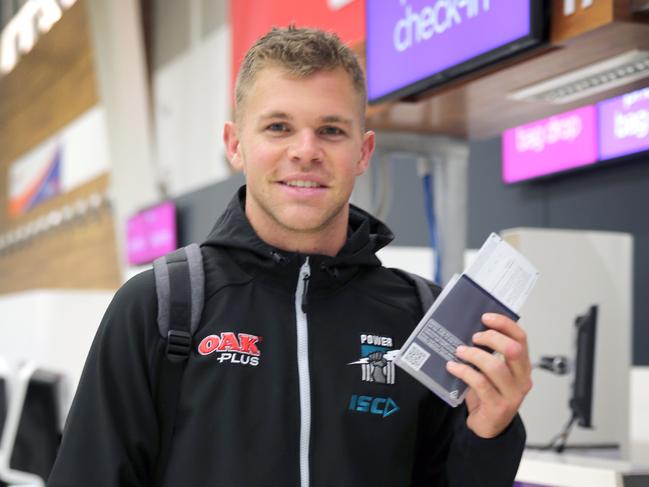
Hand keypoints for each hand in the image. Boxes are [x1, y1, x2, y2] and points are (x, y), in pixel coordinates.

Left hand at [445, 313, 532, 438]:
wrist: (488, 426)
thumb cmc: (488, 393)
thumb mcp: (492, 371)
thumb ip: (489, 353)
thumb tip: (469, 328)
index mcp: (522, 366)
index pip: (521, 338)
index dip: (504, 324)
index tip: (485, 317)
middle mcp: (522, 379)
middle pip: (513, 349)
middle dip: (491, 338)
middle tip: (473, 337)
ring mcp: (512, 395)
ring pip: (495, 367)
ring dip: (474, 355)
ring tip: (459, 351)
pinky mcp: (498, 407)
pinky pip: (480, 383)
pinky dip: (464, 372)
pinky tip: (453, 367)